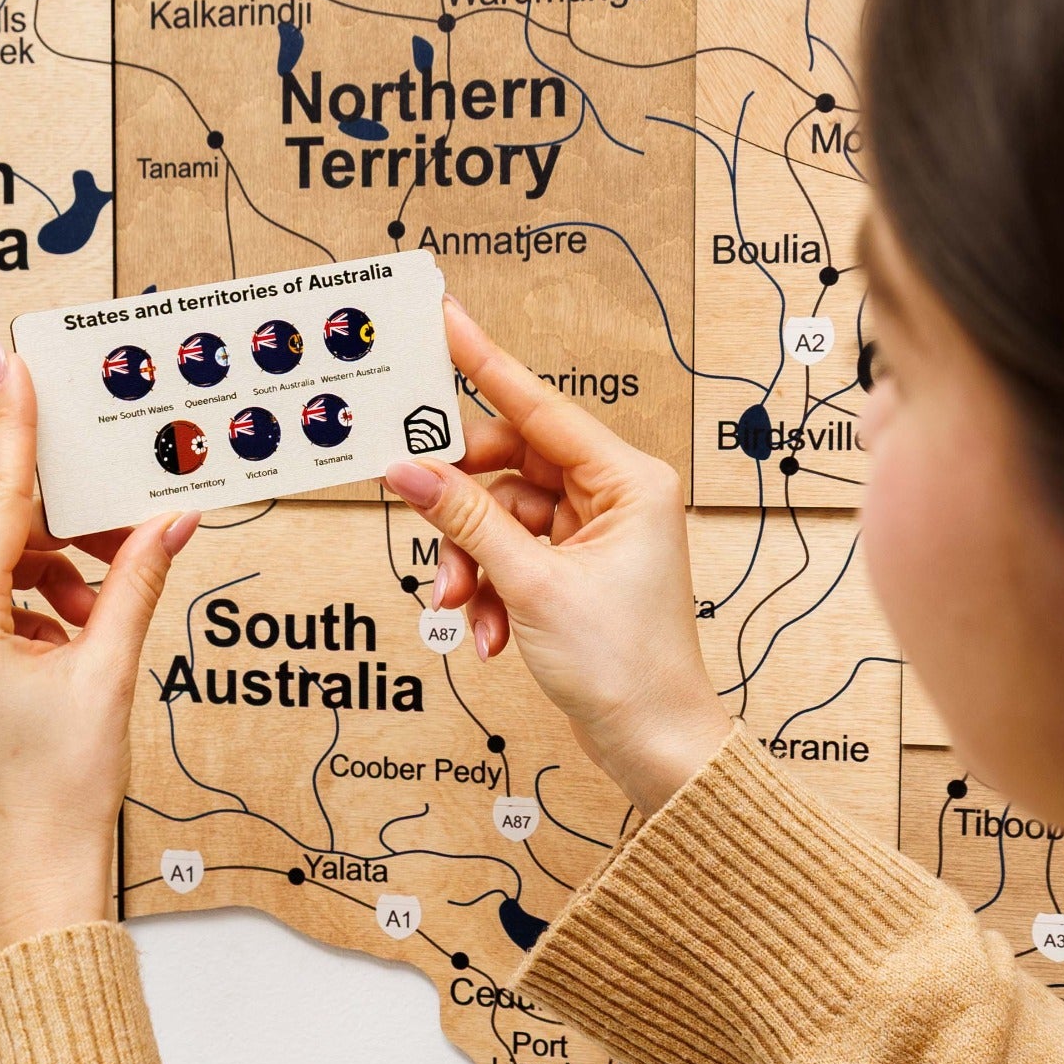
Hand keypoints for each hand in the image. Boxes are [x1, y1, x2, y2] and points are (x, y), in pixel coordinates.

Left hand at [0, 344, 197, 959]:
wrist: (32, 881)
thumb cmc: (65, 791)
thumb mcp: (109, 674)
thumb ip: (136, 585)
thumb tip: (172, 519)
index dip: (12, 429)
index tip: (11, 364)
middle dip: (63, 527)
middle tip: (126, 518)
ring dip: (55, 573)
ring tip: (109, 602)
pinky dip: (36, 608)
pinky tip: (81, 633)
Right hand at [383, 301, 730, 814]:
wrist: (653, 744)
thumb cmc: (623, 664)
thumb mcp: (530, 584)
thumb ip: (466, 519)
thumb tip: (409, 470)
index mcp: (627, 479)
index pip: (539, 405)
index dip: (485, 362)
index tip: (445, 320)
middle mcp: (613, 495)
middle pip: (507, 464)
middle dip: (460, 508)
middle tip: (420, 522)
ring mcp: (593, 532)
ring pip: (499, 516)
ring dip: (468, 561)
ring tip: (458, 607)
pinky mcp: (574, 568)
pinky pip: (509, 554)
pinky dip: (487, 588)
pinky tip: (484, 632)